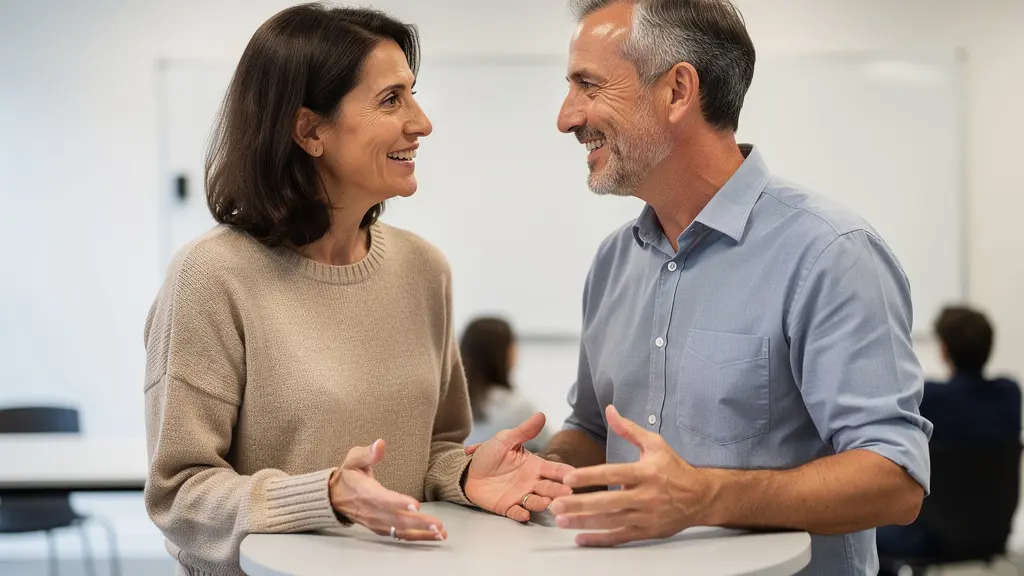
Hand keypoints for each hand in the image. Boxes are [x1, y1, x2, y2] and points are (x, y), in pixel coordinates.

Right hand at [329, 439, 446, 541]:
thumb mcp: (354, 459)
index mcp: (366, 493)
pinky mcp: (382, 529)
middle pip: (397, 520)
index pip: (384, 500)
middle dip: (418, 523)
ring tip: (440, 533)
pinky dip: (417, 537)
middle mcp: (373, 512)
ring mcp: (378, 523)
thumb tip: (380, 443)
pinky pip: (400, 536)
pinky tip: (433, 535)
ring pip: (400, 531)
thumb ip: (368, 453)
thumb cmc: (349, 475)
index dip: (399, 503)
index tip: (416, 505)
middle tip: (437, 524)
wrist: (335, 497)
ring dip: (422, 533)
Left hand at [464, 413, 574, 521]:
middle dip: (559, 491)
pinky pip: (516, 512)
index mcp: (535, 466)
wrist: (467, 471)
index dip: (565, 473)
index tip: (575, 475)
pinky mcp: (507, 507)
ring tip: (547, 503)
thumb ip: (524, 431)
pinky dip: (520, 514)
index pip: (554, 470)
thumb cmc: (489, 455)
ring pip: (536, 502)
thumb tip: (541, 415)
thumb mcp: (505, 439)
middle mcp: (531, 483)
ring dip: (542, 503)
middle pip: (550, 488)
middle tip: (568, 493)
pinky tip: (524, 514)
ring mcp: (520, 496)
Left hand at [549, 405, 714, 546]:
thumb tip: (610, 410)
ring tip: (561, 520)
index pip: (613, 474)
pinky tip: (581, 538)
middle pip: (608, 502)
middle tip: (556, 504)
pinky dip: (600, 539)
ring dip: (584, 522)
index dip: (590, 476)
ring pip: (611, 522)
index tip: (568, 478)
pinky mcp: (646, 531)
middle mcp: (645, 496)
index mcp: (646, 473)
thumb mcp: (655, 444)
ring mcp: (646, 516)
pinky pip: (620, 537)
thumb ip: (629, 429)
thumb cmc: (675, 469)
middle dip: (580, 504)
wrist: (701, 497)